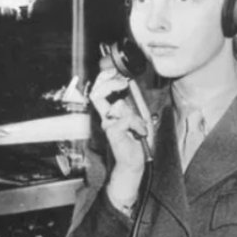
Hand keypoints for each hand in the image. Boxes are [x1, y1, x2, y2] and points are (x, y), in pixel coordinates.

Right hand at [89, 68, 151, 207]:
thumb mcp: (138, 117)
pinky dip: (136, 125)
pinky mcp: (113, 133)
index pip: (100, 91)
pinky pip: (125, 119)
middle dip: (109, 83)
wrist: (136, 163)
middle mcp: (106, 119)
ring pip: (120, 107)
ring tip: (140, 127)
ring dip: (135, 115)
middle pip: (97, 93)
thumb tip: (128, 86)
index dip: (104, 79)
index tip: (116, 74)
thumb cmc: (136, 143)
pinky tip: (139, 133)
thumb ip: (131, 103)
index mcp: (110, 113)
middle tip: (121, 83)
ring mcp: (108, 126)